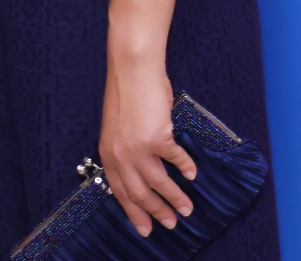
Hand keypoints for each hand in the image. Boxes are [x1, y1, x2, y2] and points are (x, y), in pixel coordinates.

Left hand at [98, 61, 195, 236]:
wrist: (132, 70)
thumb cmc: (125, 94)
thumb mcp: (116, 129)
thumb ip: (124, 151)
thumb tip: (141, 171)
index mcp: (108, 155)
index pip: (120, 193)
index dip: (134, 214)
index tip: (145, 229)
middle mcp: (121, 156)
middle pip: (140, 195)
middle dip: (157, 213)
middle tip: (171, 225)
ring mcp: (139, 149)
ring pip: (160, 184)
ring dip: (176, 199)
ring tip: (187, 209)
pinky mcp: (158, 138)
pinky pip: (176, 159)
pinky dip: (186, 167)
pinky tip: (192, 174)